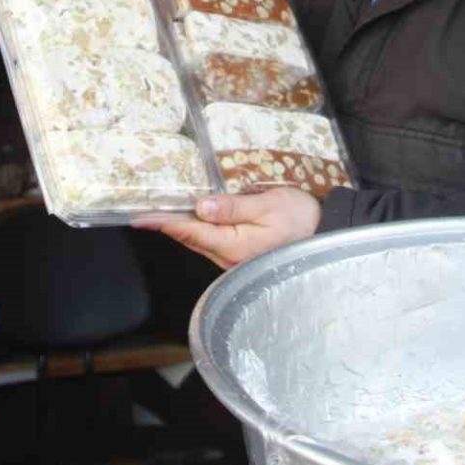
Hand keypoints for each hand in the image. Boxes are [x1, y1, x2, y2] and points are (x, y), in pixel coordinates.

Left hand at [136, 189, 320, 269]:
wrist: (324, 233)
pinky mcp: (240, 256)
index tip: (140, 218)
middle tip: (142, 208)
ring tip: (161, 209)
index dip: (163, 223)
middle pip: (190, 238)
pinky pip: (212, 242)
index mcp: (233, 245)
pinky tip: (193, 217)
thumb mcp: (268, 205)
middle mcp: (228, 258)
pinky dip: (198, 229)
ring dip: (181, 226)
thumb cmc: (300, 218)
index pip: (190, 232)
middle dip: (167, 223)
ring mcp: (233, 259)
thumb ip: (233, 207)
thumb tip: (201, 207)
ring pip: (199, 241)